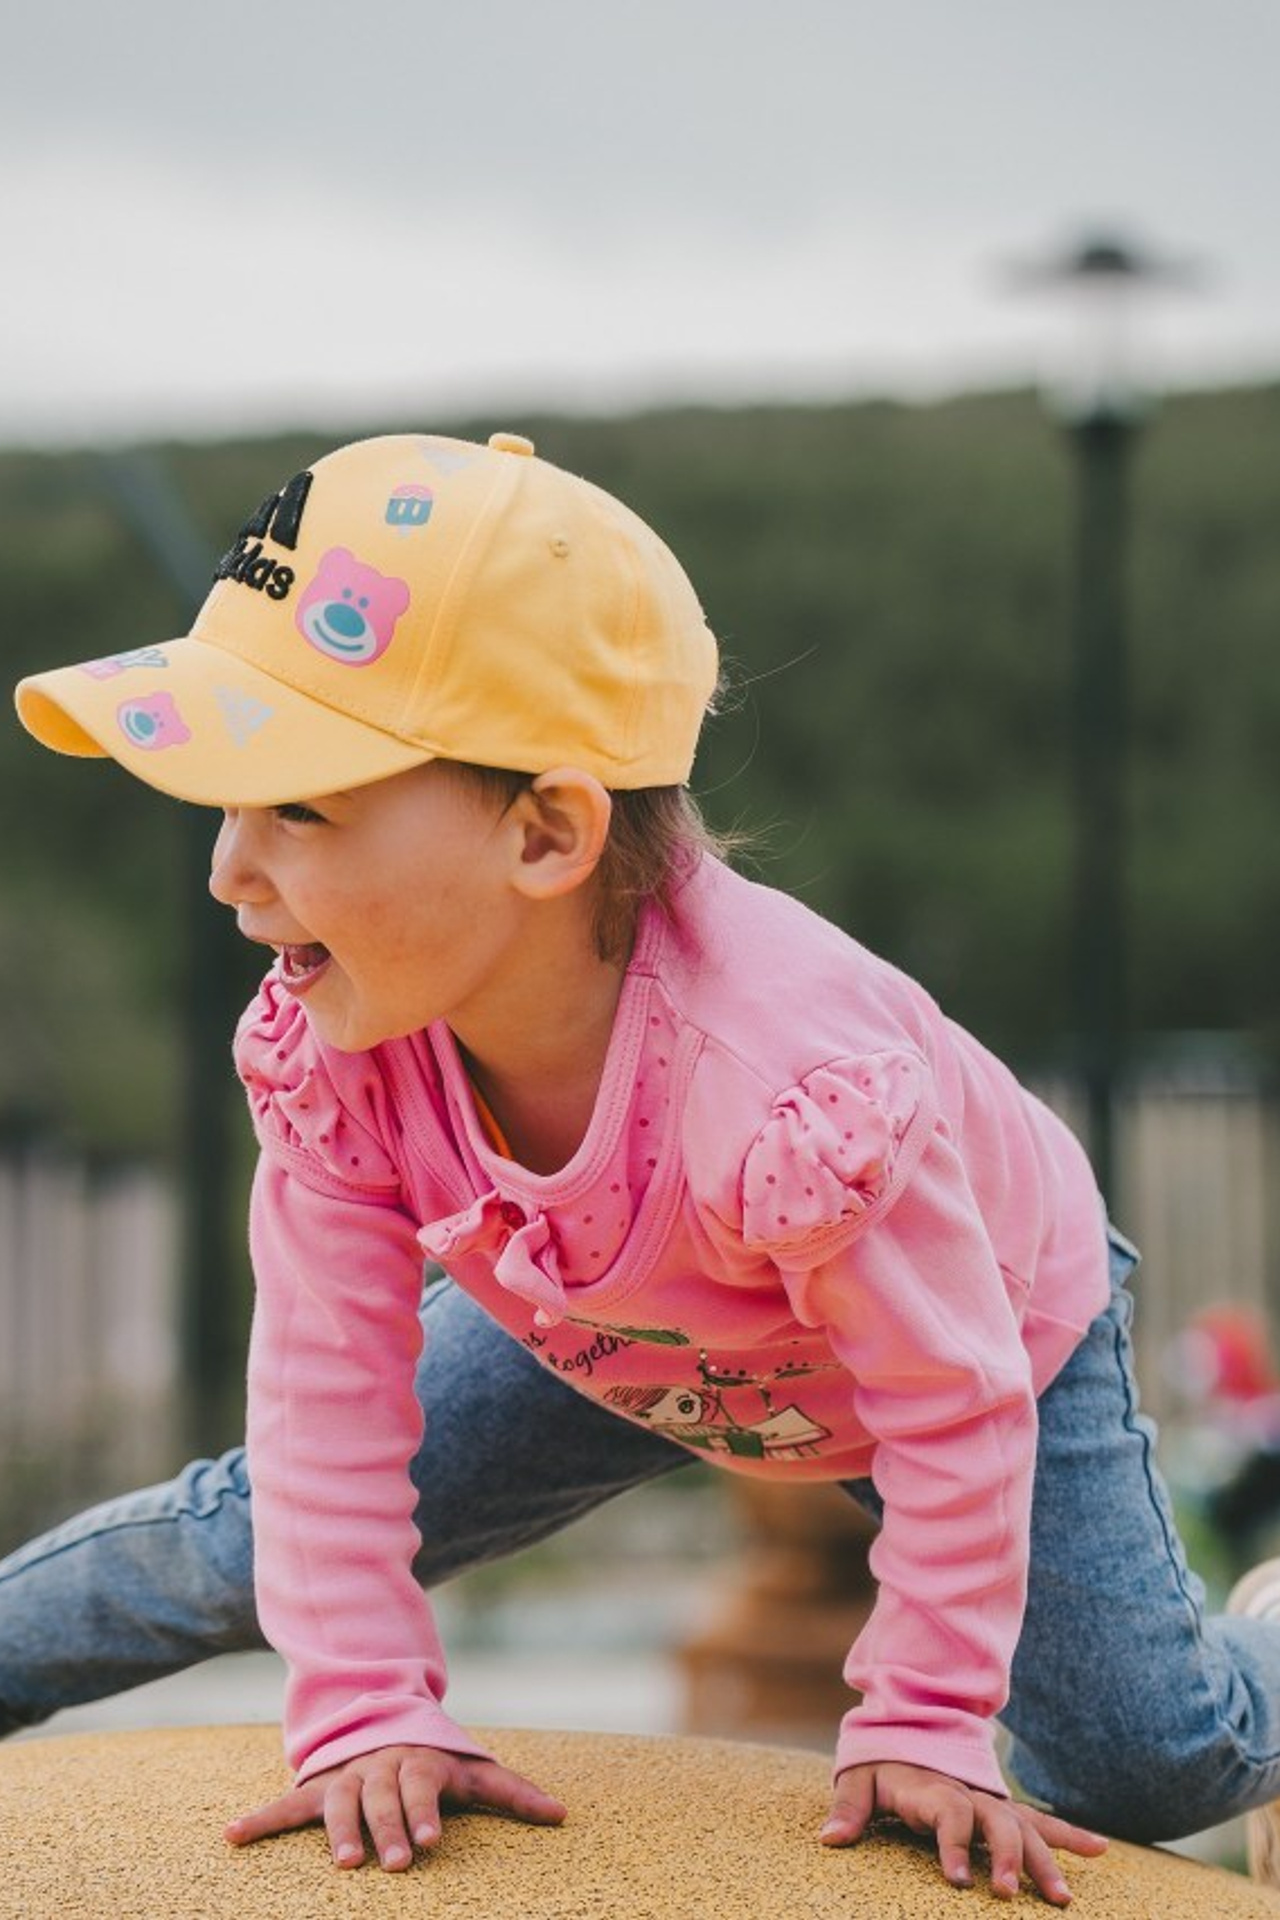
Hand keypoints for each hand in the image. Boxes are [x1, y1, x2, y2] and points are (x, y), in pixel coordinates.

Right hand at [225, 1742, 566, 1870]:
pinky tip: (231, 1836)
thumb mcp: (474, 1770)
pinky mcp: (315, 1789)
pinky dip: (258, 1820)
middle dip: (386, 1829)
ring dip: (338, 1831)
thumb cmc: (435, 1761)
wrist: (382, 1720)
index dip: (426, 1811)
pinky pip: (285, 1805)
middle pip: (381, 1798)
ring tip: (343, 1864)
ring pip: (338, 1802)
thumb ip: (514, 1793)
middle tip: (391, 1864)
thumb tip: (564, 1816)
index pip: (423, 1786)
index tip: (432, 1840)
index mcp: (418, 1762)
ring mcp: (344, 1776)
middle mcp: (379, 1766)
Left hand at [822, 1761, 1107, 1905]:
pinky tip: (1101, 1850)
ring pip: (1024, 1828)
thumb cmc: (882, 1762)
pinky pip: (1040, 1821)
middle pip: (994, 1823)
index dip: (952, 1846)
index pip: (948, 1815)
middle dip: (1005, 1858)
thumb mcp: (860, 1778)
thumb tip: (828, 1839)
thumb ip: (848, 1807)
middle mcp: (969, 1794)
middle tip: (1007, 1894)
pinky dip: (1069, 1834)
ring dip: (1045, 1860)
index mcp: (934, 1787)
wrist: (909, 1724)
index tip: (956, 1882)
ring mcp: (991, 1801)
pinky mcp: (1004, 1808)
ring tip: (1063, 1898)